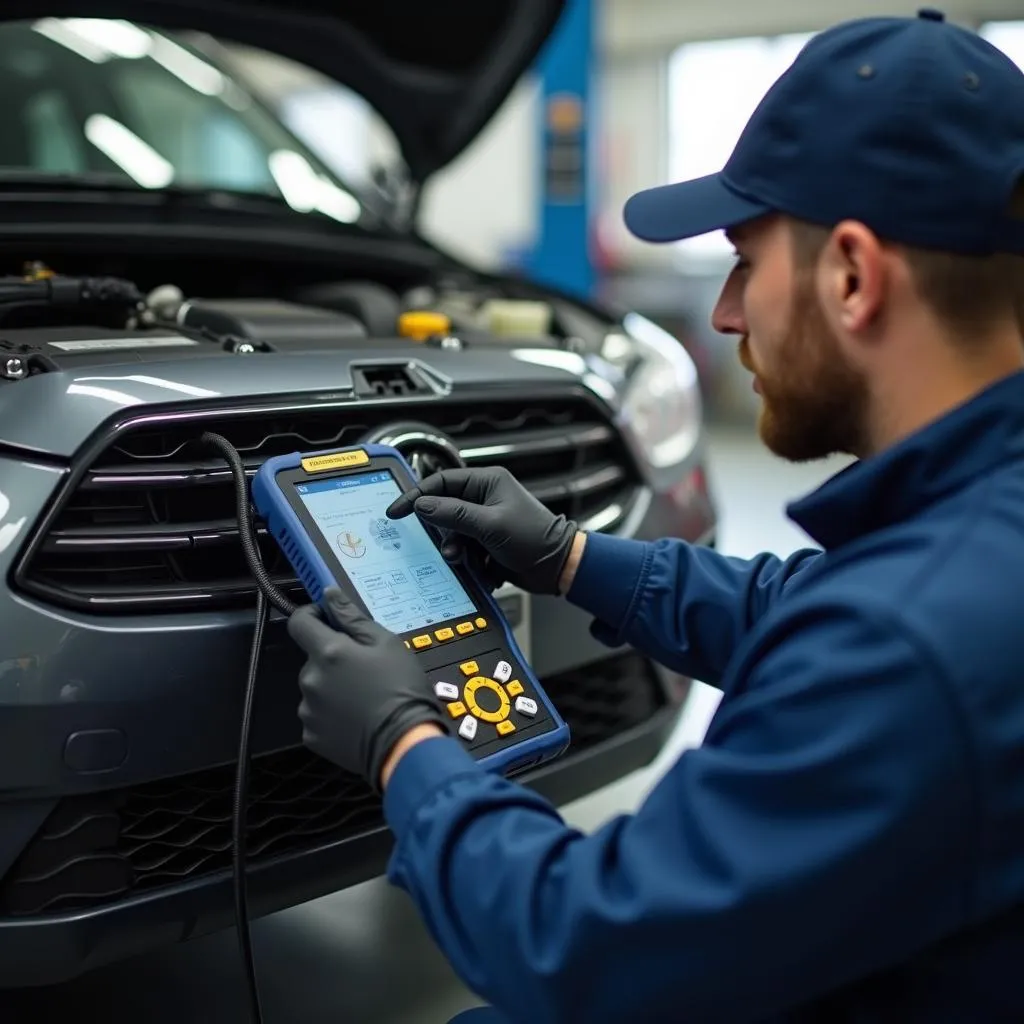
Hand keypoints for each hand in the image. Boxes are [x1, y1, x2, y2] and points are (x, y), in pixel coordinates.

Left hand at [287, 588, 449, 789]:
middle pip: (313, 658)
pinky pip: (317, 714)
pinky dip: (331, 713)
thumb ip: (352, 618)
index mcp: (328, 652)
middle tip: (363, 668)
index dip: (312, 616)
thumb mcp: (387, 644)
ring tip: (362, 696)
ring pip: (316, 687)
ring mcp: (308, 709)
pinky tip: (355, 716)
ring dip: (332, 686)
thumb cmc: (401, 690)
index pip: (299, 622)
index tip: (326, 619)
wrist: (403, 744)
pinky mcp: (311, 735)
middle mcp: (311, 679)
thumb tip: (330, 596)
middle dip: (333, 658)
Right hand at [386, 466, 577, 595]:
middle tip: (453, 550)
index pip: (440, 482)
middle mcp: (483, 499)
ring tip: (473, 562)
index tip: (397, 512)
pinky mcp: (486, 544)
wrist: (558, 567)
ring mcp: (484, 522)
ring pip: (452, 536)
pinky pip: (464, 551)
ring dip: (458, 553)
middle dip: (446, 536)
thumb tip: (422, 505)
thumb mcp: (491, 525)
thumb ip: (454, 514)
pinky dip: (471, 563)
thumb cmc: (535, 538)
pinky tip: (487, 570)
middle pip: (443, 513)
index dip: (416, 496)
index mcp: (486, 482)